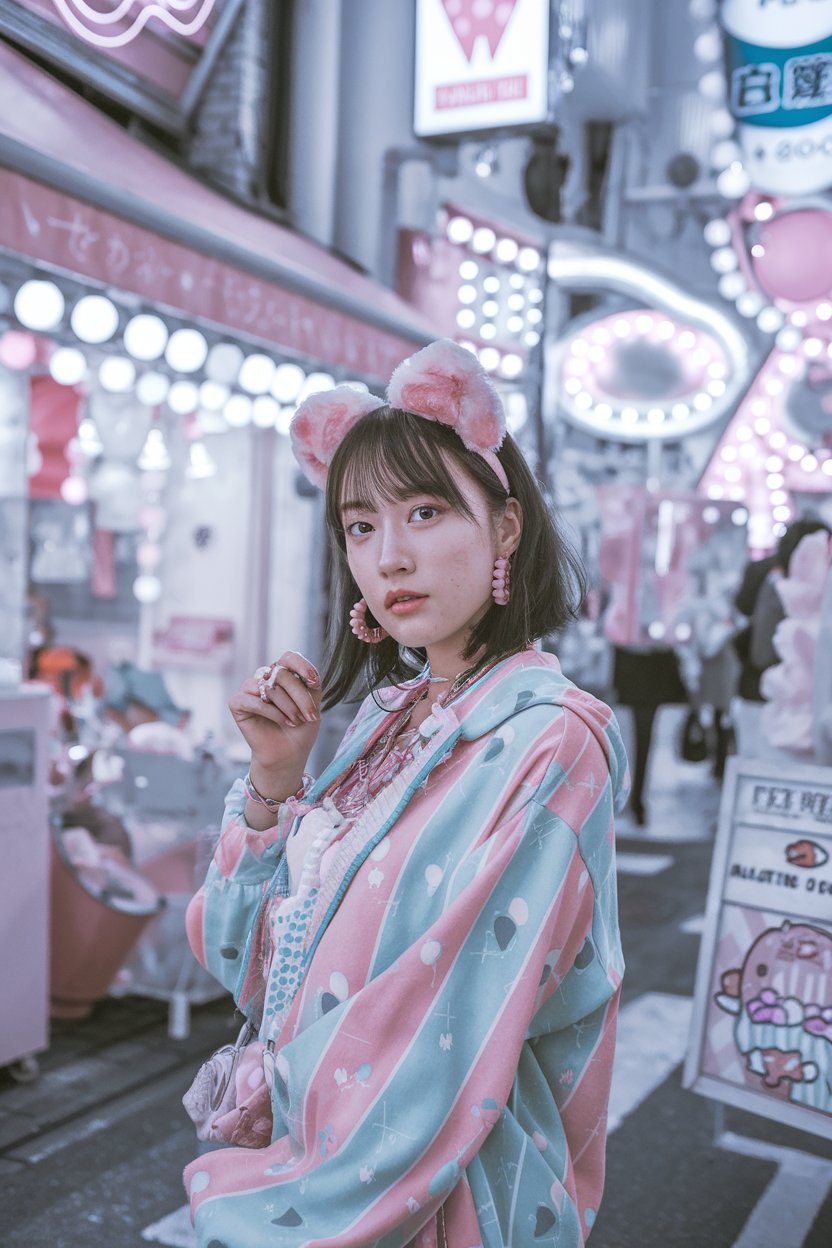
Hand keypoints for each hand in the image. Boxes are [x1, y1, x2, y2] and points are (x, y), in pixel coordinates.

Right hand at [229, 651, 320, 799]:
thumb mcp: (313, 702)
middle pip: (281, 674)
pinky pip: (253, 700)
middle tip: (309, 716)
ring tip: (296, 721)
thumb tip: (307, 675)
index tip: (315, 683)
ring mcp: (249, 689)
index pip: (289, 657)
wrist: (289, 753)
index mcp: (282, 673)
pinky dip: (271, 712)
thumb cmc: (301, 727)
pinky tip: (282, 722)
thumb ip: (310, 683)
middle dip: (300, 696)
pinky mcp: (237, 703)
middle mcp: (264, 677)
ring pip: (269, 687)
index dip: (302, 666)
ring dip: (287, 706)